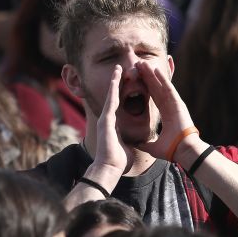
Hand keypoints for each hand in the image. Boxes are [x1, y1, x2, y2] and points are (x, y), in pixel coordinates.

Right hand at [89, 64, 130, 179]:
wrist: (109, 168)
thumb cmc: (118, 162)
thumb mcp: (126, 147)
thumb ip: (127, 142)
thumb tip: (132, 143)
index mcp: (113, 126)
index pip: (118, 106)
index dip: (121, 95)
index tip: (124, 85)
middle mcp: (107, 120)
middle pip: (113, 98)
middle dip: (116, 84)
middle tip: (119, 70)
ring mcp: (105, 118)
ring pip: (111, 95)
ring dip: (114, 81)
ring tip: (118, 69)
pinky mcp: (106, 119)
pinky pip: (111, 100)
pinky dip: (114, 88)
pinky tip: (116, 77)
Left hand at [134, 61, 198, 160]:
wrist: (183, 151)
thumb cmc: (171, 150)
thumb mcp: (153, 146)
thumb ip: (145, 143)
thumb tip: (136, 145)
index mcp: (166, 114)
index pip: (154, 97)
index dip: (145, 87)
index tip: (137, 78)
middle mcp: (170, 106)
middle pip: (156, 88)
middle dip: (147, 76)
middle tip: (138, 65)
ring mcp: (175, 104)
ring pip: (161, 85)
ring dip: (152, 74)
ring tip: (143, 63)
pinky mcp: (178, 103)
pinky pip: (169, 89)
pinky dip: (163, 79)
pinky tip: (155, 70)